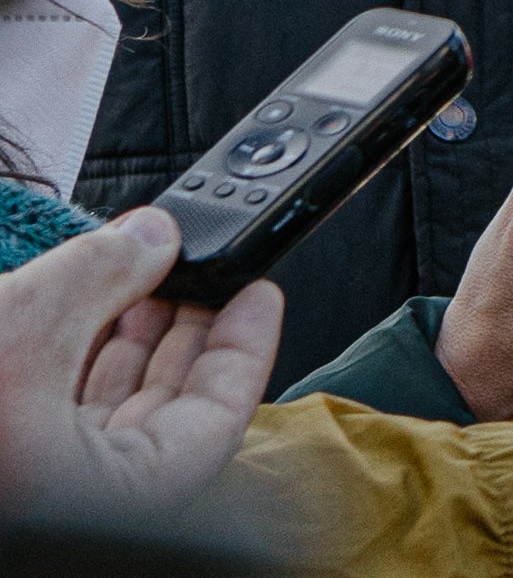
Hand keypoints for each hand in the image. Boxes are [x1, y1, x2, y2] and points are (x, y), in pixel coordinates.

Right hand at [0, 209, 279, 516]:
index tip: (258, 289)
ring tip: (132, 273)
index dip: (244, 344)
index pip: (219, 415)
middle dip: (180, 328)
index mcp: (118, 497)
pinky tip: (66, 312)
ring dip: (120, 338)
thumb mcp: (21, 329)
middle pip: (162, 407)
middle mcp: (83, 505)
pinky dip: (64, 361)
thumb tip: (154, 236)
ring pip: (100, 410)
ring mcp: (36, 492)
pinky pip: (48, 414)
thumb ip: (99, 275)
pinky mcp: (4, 473)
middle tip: (194, 266)